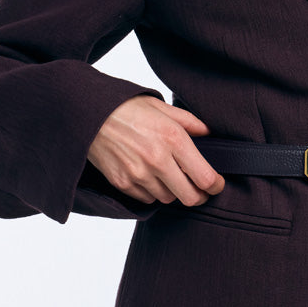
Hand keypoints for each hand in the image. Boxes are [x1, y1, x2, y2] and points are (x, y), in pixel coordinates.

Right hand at [87, 95, 224, 205]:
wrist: (90, 114)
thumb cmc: (127, 108)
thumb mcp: (163, 108)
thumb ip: (190, 122)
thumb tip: (209, 134)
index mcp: (173, 139)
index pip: (204, 176)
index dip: (216, 185)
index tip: (217, 185)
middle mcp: (157, 160)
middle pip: (189, 196)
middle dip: (199, 196)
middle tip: (201, 191)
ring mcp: (138, 174)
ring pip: (168, 198)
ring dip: (174, 192)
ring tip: (171, 177)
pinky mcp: (122, 183)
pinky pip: (147, 198)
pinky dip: (153, 192)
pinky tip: (151, 177)